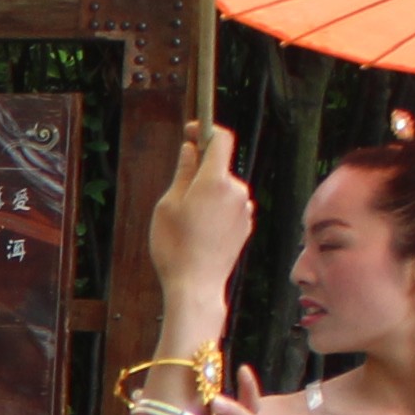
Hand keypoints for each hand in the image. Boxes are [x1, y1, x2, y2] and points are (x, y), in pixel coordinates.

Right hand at [143, 117, 252, 305]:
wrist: (196, 285)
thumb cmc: (175, 246)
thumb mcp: (168, 205)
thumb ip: (183, 173)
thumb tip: (190, 150)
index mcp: (214, 180)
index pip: (222, 138)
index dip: (207, 130)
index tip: (192, 131)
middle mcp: (236, 190)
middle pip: (220, 167)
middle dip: (200, 171)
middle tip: (177, 191)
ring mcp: (244, 209)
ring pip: (224, 188)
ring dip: (208, 193)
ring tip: (187, 219)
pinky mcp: (246, 225)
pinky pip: (230, 206)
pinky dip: (217, 209)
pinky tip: (201, 231)